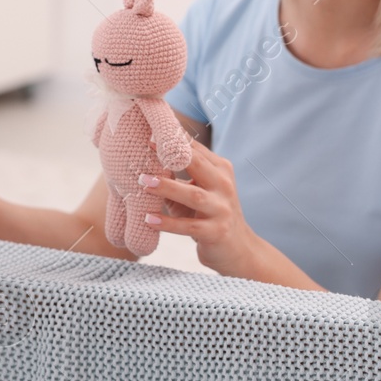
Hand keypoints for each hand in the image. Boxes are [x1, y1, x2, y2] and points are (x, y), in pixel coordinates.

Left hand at [137, 137, 263, 275]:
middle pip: (198, 165)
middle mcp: (224, 186)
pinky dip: (168, 223)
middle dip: (171, 157)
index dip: (174, 140)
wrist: (237, 249)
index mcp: (220, 169)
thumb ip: (176, 175)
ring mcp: (222, 209)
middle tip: (144, 150)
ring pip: (193, 195)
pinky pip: (189, 227)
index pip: (195, 149)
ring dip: (167, 188)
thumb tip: (143, 157)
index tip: (150, 131)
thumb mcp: (195, 190)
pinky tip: (148, 219)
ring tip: (143, 183)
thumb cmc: (208, 214)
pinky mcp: (217, 232)